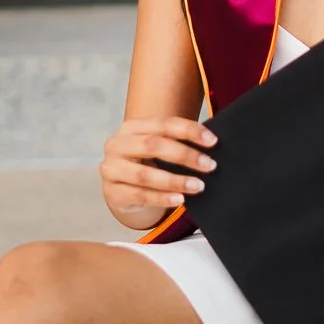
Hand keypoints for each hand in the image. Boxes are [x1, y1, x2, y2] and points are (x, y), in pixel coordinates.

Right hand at [100, 116, 216, 229]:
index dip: (189, 130)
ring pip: (145, 175)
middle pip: (153, 145)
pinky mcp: (112, 192)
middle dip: (185, 155)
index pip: (163, 124)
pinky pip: (140, 196)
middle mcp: (117, 145)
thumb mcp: (154, 148)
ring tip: (198, 186)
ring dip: (175, 181)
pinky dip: (162, 198)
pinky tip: (180, 199)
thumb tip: (210, 145)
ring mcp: (111, 169)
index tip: (212, 141)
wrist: (119, 187)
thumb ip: (175, 143)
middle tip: (209, 165)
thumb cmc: (144, 163)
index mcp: (131, 127)